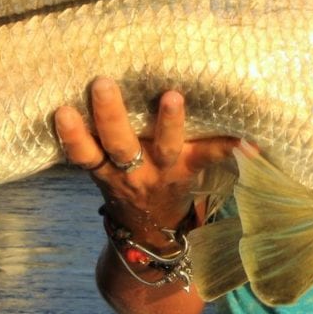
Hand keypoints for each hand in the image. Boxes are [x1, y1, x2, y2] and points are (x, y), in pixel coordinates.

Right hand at [52, 77, 241, 230]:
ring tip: (172, 97)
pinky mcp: (190, 169)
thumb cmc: (124, 183)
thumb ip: (94, 140)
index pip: (82, 153)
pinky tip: (249, 142)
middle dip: (110, 115)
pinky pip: (209, 156)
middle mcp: (132, 171)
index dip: (72, 135)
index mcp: (106, 169)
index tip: (63, 111)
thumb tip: (80, 84)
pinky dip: (229, 146)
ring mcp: (163, 171)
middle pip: (118, 144)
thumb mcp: (102, 168)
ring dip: (167, 122)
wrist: (151, 230)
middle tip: (103, 84)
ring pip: (163, 147)